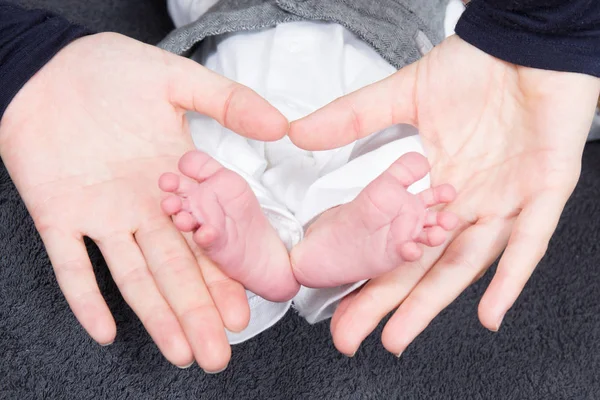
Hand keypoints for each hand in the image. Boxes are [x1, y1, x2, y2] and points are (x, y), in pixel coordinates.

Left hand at [0, 33, 287, 370]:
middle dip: (198, 313)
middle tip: (218, 354)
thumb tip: (282, 125)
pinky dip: (85, 296)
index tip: (244, 309)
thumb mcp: (176, 79)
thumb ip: (228, 102)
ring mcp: (99, 215)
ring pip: (132, 277)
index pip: (207, 237)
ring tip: (181, 352)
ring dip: (156, 315)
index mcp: (174, 181)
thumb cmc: (109, 70)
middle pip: (176, 269)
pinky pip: (71, 263)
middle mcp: (142, 208)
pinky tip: (104, 328)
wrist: (47, 66)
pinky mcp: (56, 214)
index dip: (225, 276)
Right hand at [289, 35, 599, 355]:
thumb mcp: (405, 95)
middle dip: (390, 301)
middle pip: (425, 262)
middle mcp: (469, 202)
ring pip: (468, 262)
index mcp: (437, 184)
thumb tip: (299, 132)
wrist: (527, 41)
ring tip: (399, 333)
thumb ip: (353, 118)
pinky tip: (489, 310)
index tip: (338, 299)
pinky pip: (529, 242)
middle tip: (355, 334)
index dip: (369, 269)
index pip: (397, 237)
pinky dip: (510, 276)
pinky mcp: (546, 190)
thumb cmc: (477, 66)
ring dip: (435, 300)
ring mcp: (507, 201)